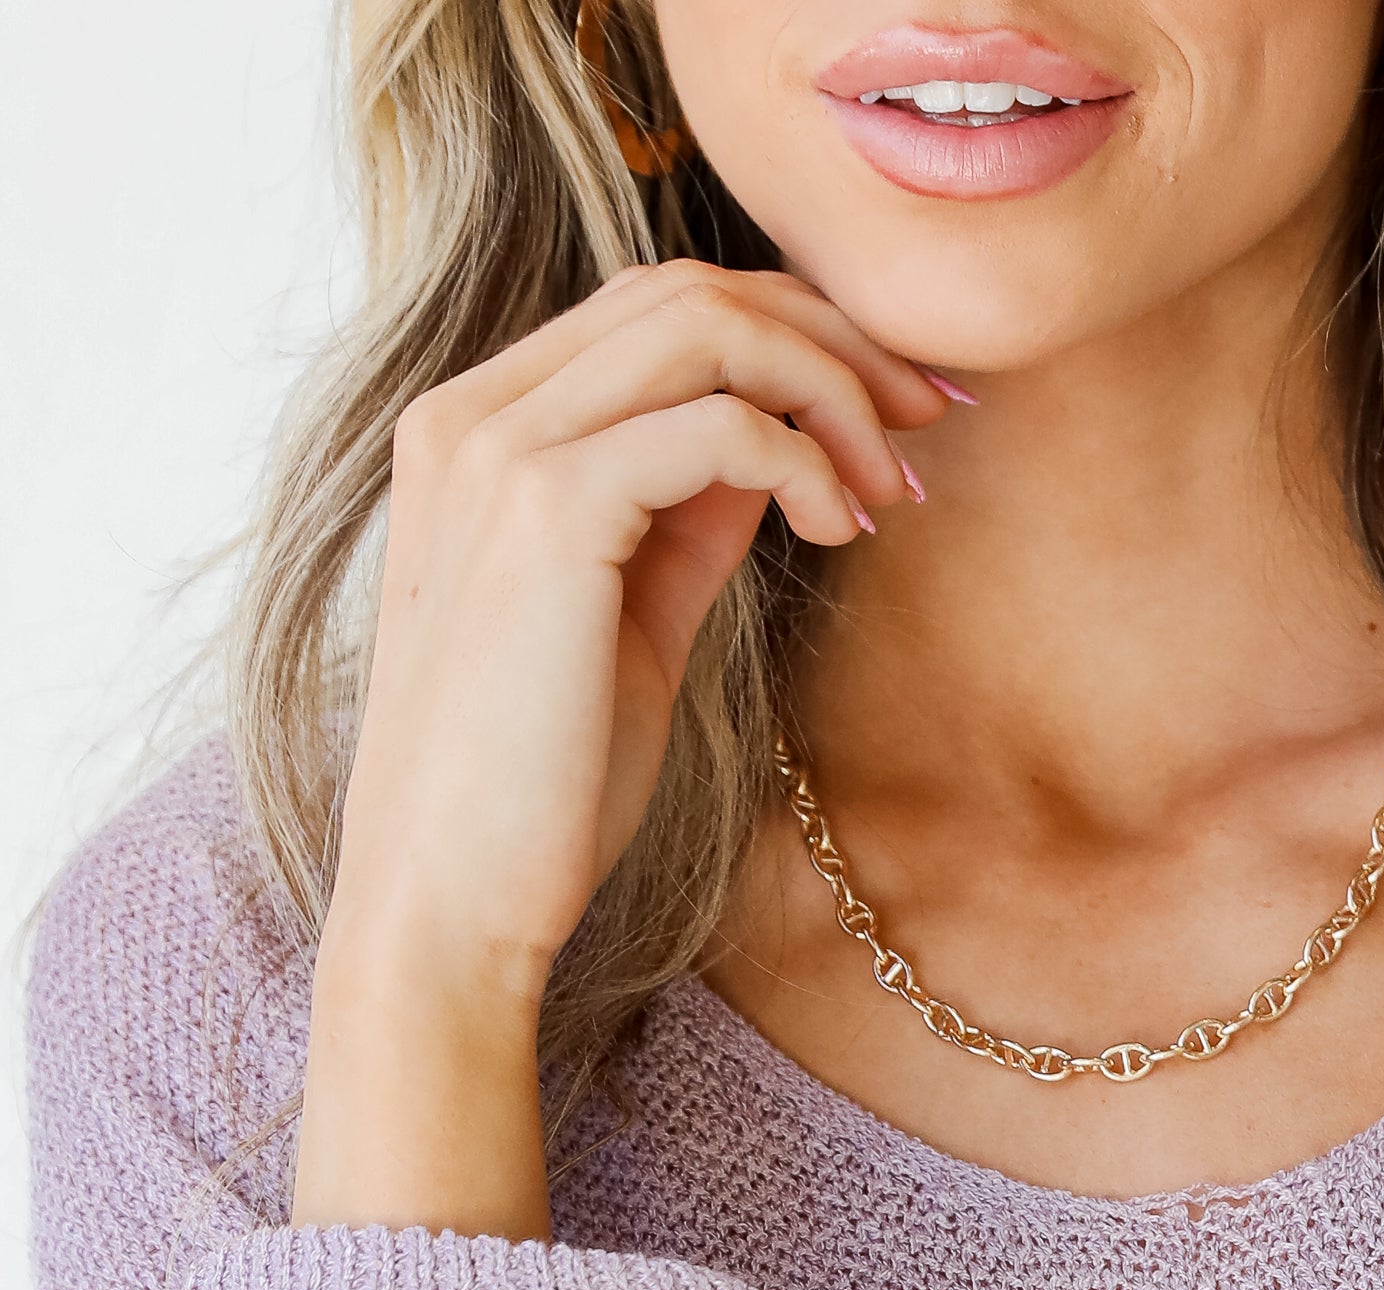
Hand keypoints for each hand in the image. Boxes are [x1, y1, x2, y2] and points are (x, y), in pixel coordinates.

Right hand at [295, 260, 948, 1239]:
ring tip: (894, 488)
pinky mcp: (547, 512)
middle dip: (831, 338)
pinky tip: (842, 531)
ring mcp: (499, 451)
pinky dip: (805, 462)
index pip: (653, 309)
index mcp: (477, 430)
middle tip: (930, 420)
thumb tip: (774, 452)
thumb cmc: (540, 793)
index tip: (890, 411)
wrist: (451, 902)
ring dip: (832, 392)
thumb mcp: (629, 626)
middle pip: (687, 291)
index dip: (789, 333)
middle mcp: (472, 414)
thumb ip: (681, 522)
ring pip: (707, 329)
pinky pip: (719, 428)